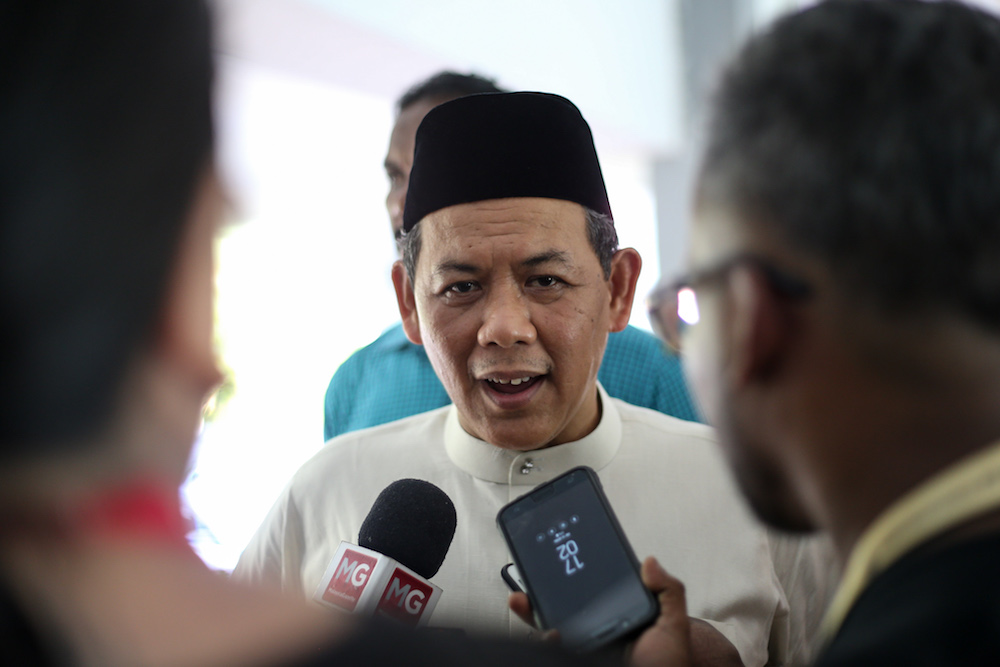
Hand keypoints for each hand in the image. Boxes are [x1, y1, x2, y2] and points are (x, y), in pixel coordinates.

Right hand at [508, 557, 741, 666]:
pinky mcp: (579, 657)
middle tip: (533, 576)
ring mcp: (587, 643)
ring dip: (534, 610)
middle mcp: (600, 625)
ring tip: (524, 600)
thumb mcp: (674, 626)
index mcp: (620, 612)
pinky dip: (545, 637)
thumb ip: (669, 592)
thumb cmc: (668, 666)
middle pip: (567, 600)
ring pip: (555, 622)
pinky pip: (557, 647)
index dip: (577, 570)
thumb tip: (651, 562)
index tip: (565, 555)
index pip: (595, 586)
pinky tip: (549, 633)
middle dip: (545, 587)